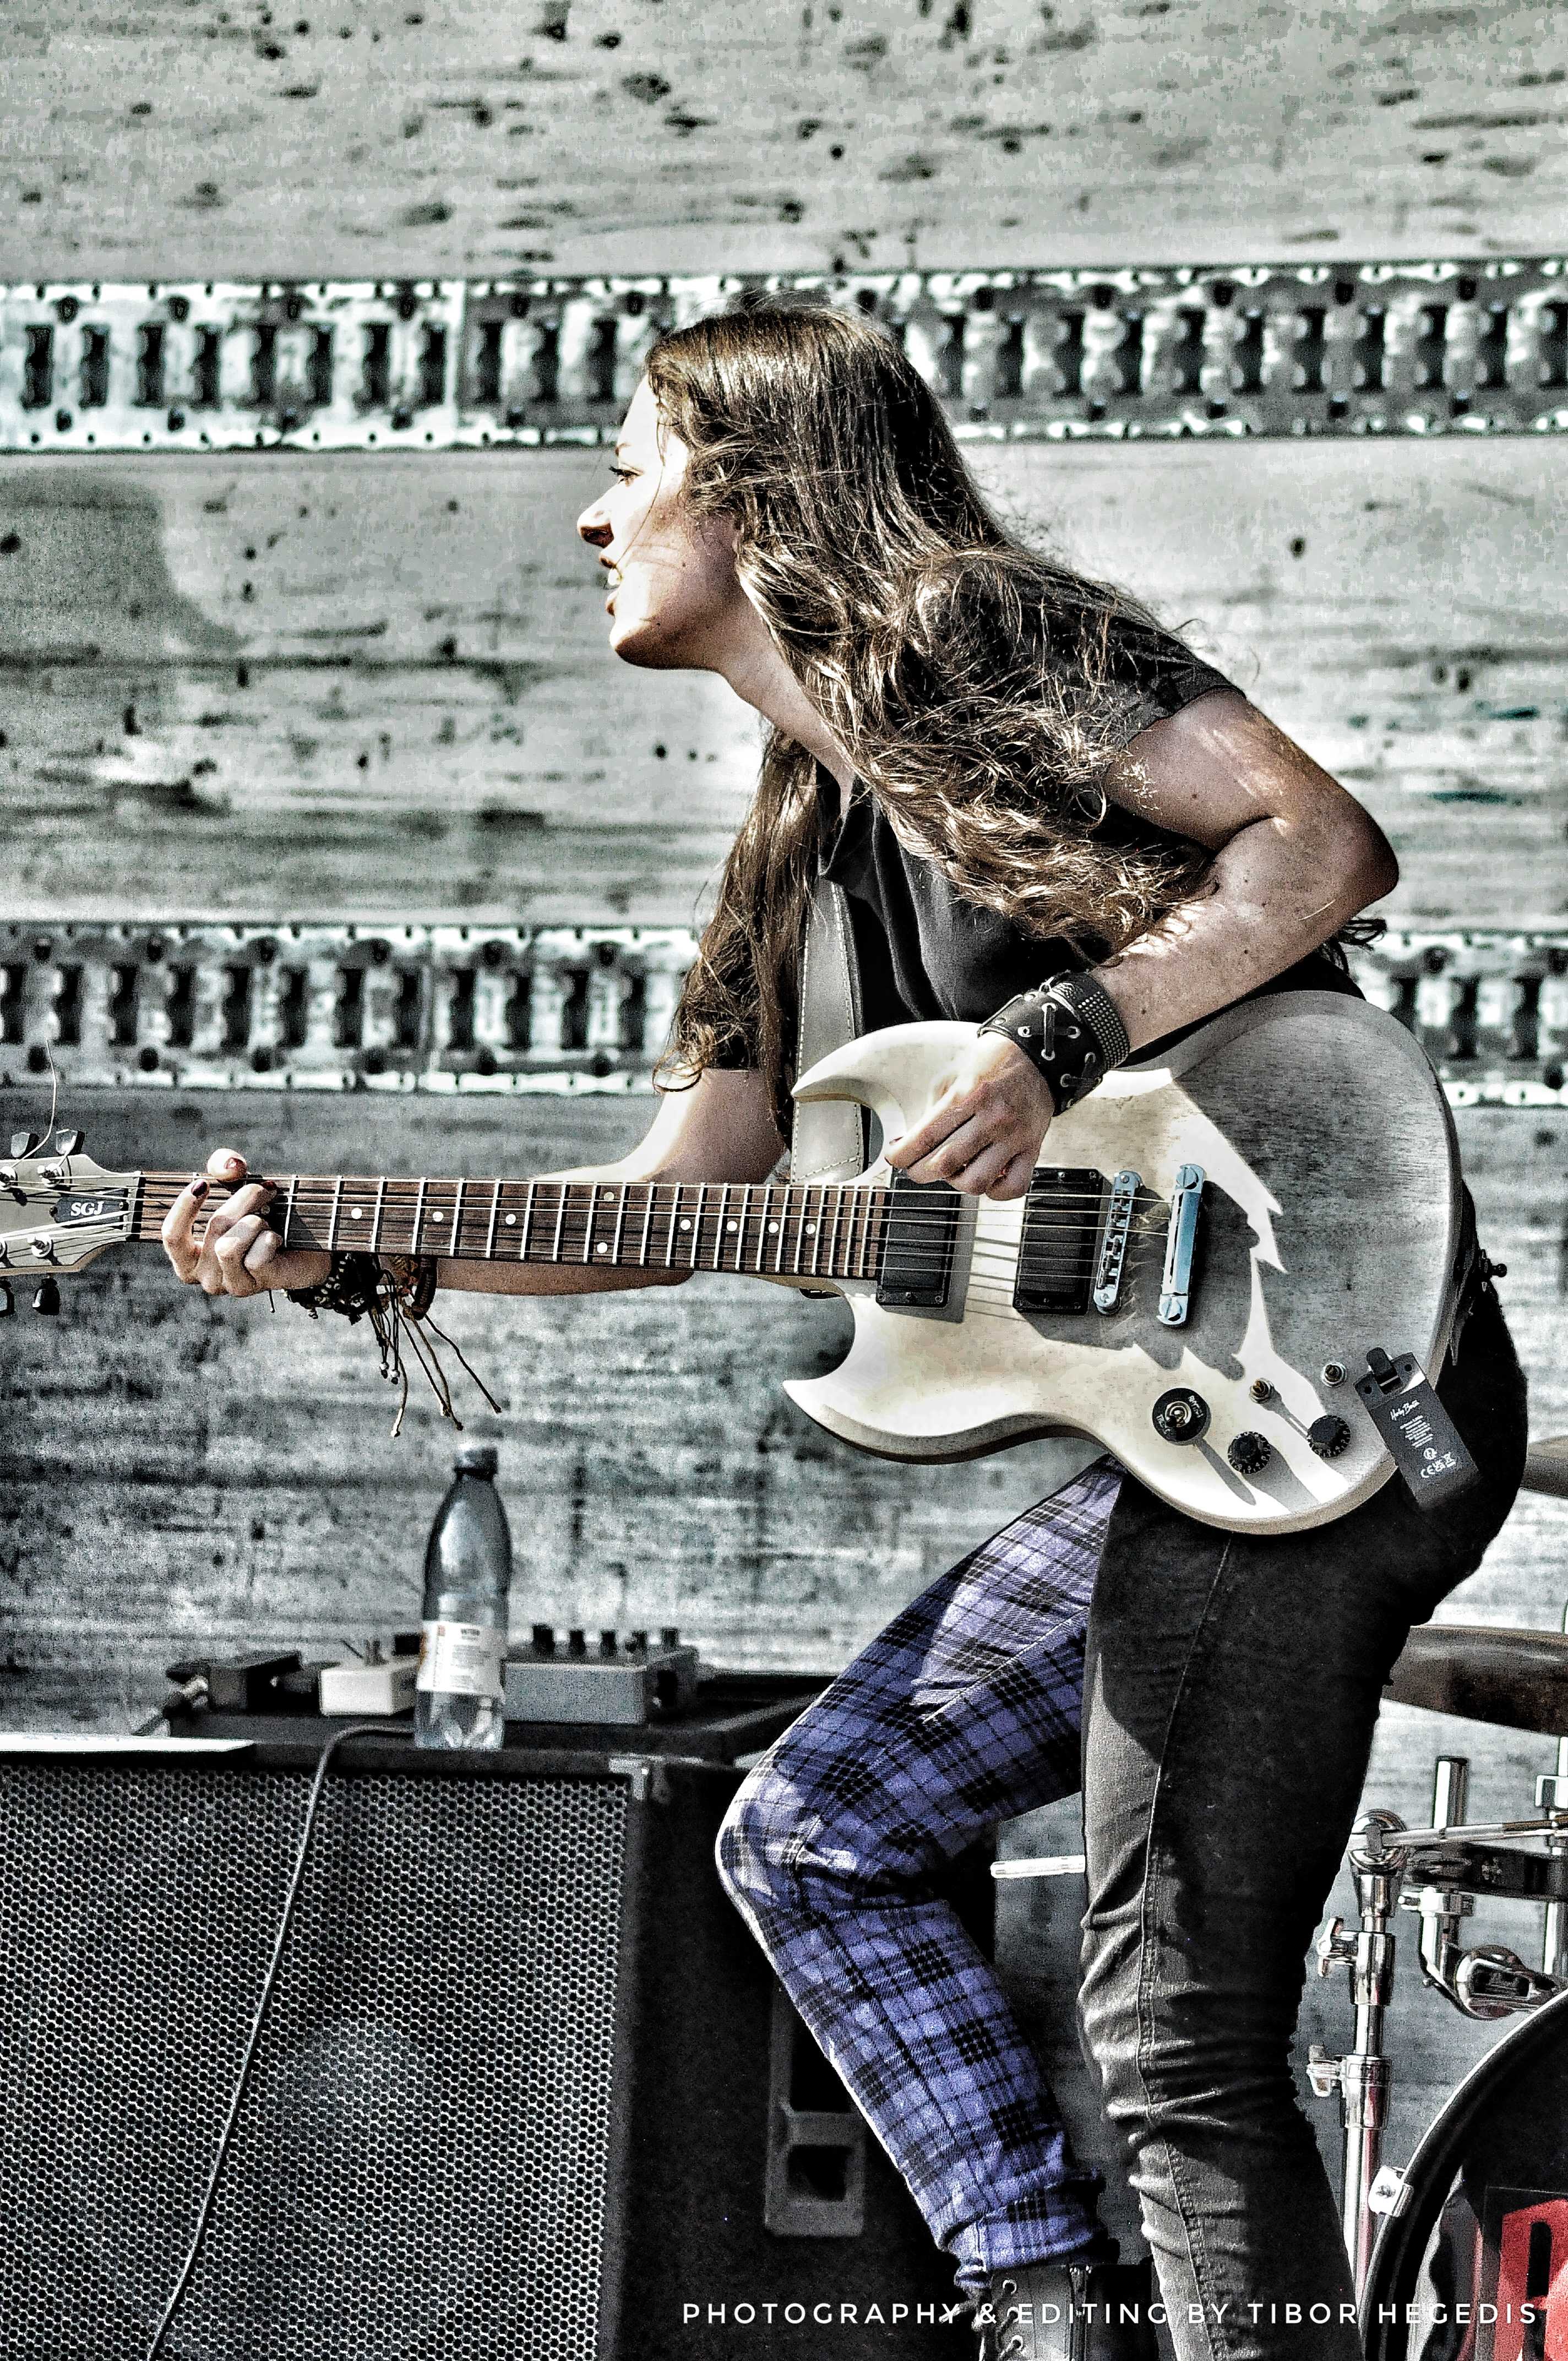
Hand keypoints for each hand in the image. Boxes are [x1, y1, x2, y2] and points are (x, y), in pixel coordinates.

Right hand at [161, 1148, 331, 1298]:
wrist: (302, 1249)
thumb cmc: (258, 1217)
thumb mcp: (235, 1185)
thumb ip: (224, 1166)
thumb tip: (231, 1166)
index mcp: (188, 1258)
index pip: (172, 1236)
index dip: (184, 1208)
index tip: (202, 1183)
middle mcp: (204, 1277)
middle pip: (215, 1227)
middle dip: (243, 1200)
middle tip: (265, 1190)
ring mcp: (229, 1285)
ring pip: (229, 1246)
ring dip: (255, 1223)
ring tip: (266, 1223)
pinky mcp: (254, 1286)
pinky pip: (256, 1257)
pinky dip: (270, 1239)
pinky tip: (275, 1240)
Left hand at [884, 1034, 1052, 1199]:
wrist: (1035, 1058)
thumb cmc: (992, 1065)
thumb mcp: (952, 1076)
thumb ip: (931, 1111)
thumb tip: (910, 1143)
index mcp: (969, 1094)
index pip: (925, 1137)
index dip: (902, 1155)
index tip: (895, 1157)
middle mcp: (993, 1117)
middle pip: (945, 1164)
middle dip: (920, 1172)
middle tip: (916, 1167)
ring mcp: (1014, 1136)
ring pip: (976, 1181)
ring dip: (955, 1183)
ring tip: (953, 1171)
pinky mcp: (1032, 1149)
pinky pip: (1014, 1187)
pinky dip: (995, 1192)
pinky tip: (985, 1179)